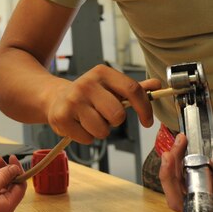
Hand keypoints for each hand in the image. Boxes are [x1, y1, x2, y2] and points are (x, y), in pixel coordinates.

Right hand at [45, 64, 160, 142]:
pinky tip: (79, 125)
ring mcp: (73, 100)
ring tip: (90, 120)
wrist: (55, 97)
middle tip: (105, 116)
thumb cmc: (89, 95)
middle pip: (118, 114)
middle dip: (115, 121)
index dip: (144, 108)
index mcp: (102, 73)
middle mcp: (87, 84)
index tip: (147, 121)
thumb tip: (157, 85)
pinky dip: (86, 137)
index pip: (132, 90)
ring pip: (103, 130)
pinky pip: (88, 138)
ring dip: (100, 130)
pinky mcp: (62, 117)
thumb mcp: (110, 87)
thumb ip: (134, 89)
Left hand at [158, 134, 212, 211]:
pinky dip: (176, 159)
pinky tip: (180, 144)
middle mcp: (210, 208)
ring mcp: (202, 193)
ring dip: (170, 168)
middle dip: (169, 183)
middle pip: (179, 205)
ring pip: (176, 187)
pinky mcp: (198, 178)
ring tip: (175, 147)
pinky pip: (179, 173)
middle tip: (169, 159)